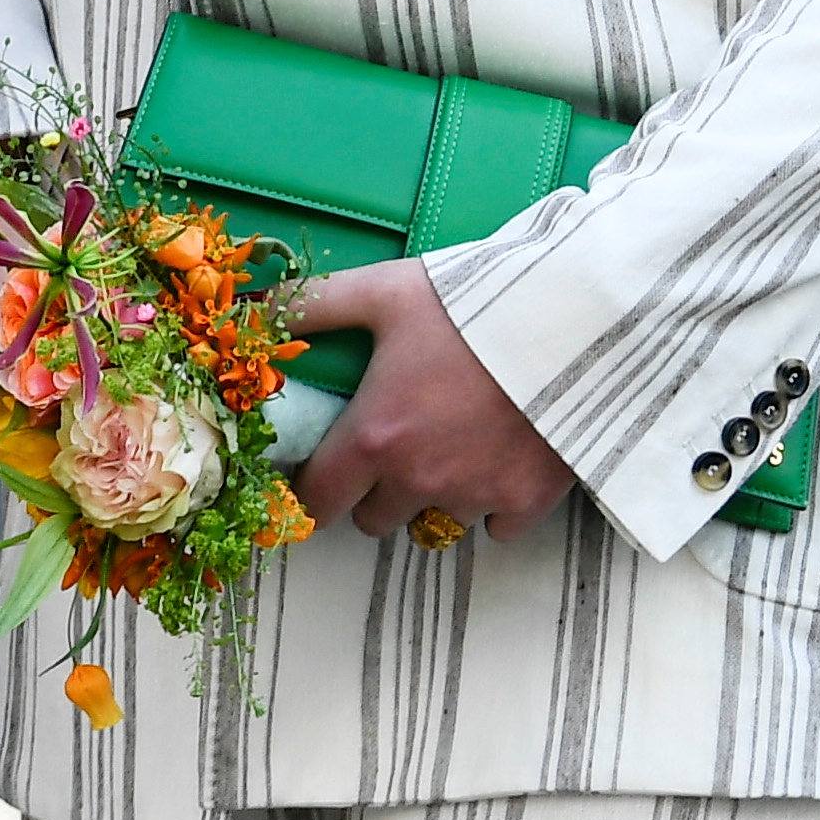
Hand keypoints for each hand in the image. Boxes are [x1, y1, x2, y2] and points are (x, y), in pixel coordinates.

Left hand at [283, 259, 573, 543]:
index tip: (322, 468)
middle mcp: (417, 480)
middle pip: (372, 519)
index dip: (314, 488)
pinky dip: (491, 504)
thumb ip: (309, 308)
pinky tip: (494, 459)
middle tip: (389, 446)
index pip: (318, 501)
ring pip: (433, 524)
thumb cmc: (469, 305)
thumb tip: (247, 315)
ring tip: (446, 445)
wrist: (573, 321)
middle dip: (372, 491)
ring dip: (431, 497)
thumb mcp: (379, 293)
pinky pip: (495, 527)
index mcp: (372, 438)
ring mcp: (475, 496)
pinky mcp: (529, 502)